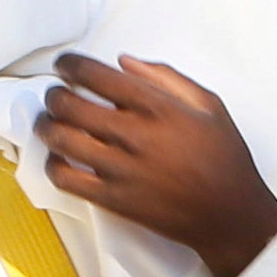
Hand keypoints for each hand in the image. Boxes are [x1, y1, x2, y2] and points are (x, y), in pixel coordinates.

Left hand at [35, 54, 276, 276]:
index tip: (65, 66)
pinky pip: (66, 179)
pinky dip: (53, 165)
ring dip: (46, 126)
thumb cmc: (224, 158)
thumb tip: (124, 62)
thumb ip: (166, 77)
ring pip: (60, 139)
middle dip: (54, 95)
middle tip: (56, 95)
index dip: (70, 65)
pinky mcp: (114, 199)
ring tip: (49, 123)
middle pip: (69, 104)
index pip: (95, 75)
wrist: (230, 214)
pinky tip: (59, 159)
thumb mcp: (208, 104)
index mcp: (157, 106)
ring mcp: (121, 169)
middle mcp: (135, 134)